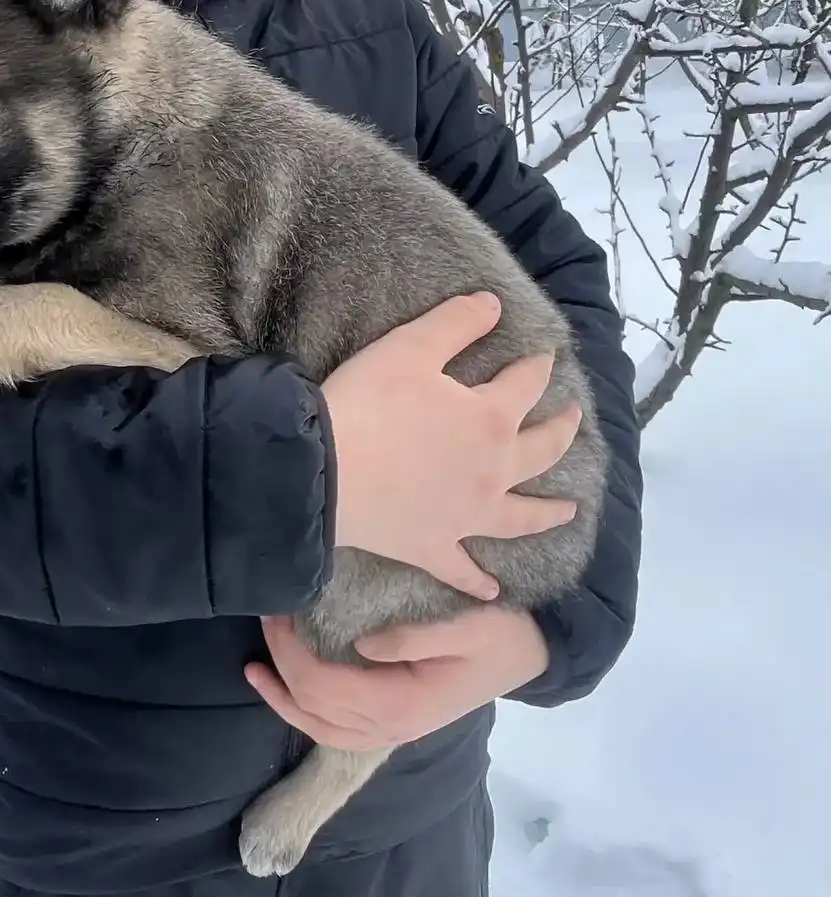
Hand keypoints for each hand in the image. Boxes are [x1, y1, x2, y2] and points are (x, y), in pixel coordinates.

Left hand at [245, 607, 549, 751]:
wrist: (532, 657)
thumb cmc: (501, 635)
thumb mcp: (469, 625)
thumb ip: (416, 637)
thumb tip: (361, 645)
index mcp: (402, 703)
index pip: (323, 684)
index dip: (290, 651)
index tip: (278, 611)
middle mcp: (389, 728)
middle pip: (313, 704)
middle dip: (280, 663)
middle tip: (267, 618)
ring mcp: (390, 733)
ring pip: (319, 728)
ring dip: (283, 698)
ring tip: (254, 667)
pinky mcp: (392, 725)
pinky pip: (335, 732)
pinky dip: (304, 714)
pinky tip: (287, 692)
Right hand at [321, 292, 582, 600]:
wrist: (323, 475)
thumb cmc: (367, 405)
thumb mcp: (410, 347)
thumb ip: (455, 323)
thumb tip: (493, 305)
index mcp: (491, 419)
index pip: (524, 385)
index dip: (534, 366)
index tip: (542, 355)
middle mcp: (493, 472)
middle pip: (539, 451)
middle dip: (560, 431)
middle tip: (572, 419)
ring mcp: (466, 516)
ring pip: (520, 517)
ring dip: (547, 513)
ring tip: (568, 510)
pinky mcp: (433, 548)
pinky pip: (462, 570)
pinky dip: (478, 581)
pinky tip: (492, 591)